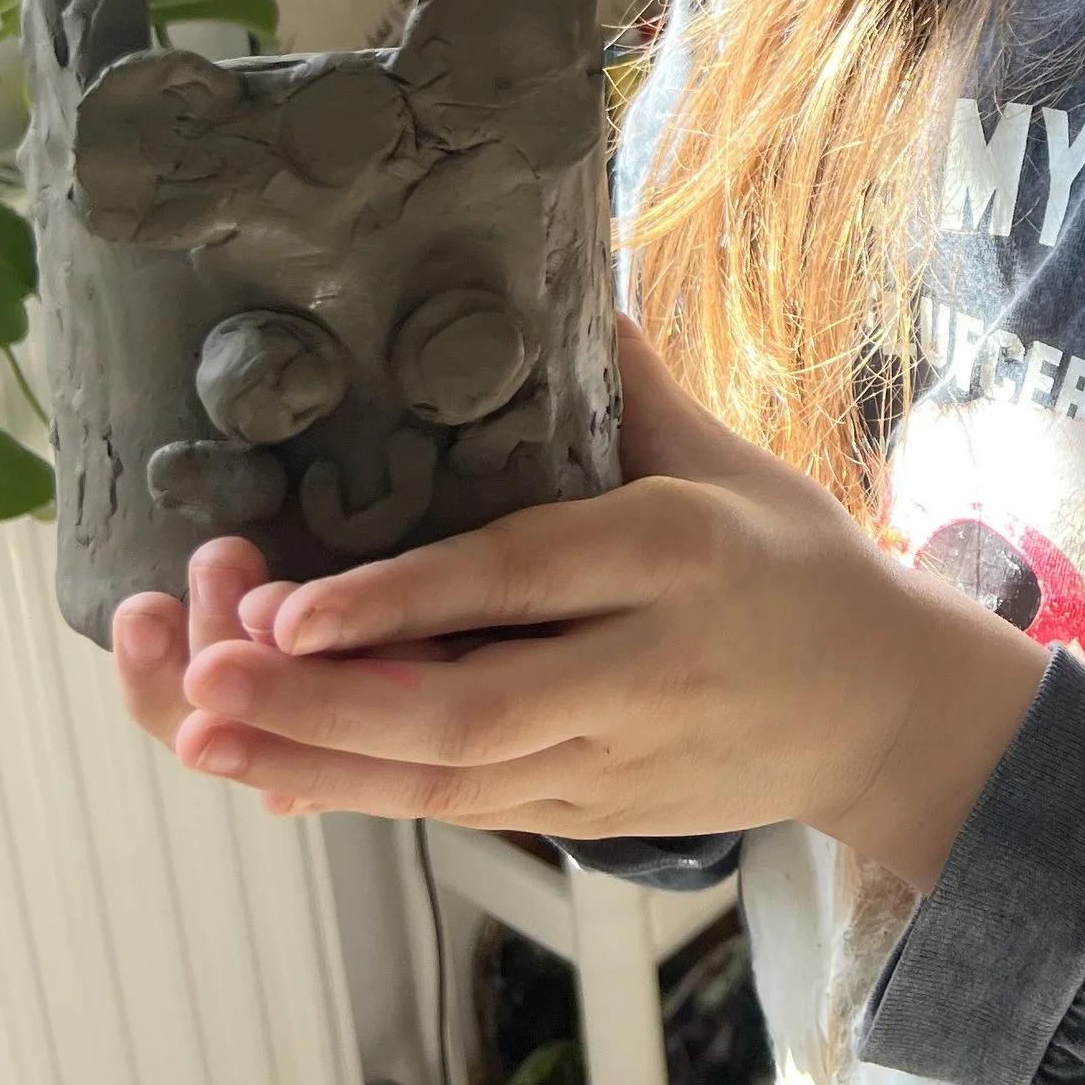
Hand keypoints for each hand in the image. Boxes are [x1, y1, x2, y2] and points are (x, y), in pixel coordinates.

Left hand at [112, 317, 1045, 888]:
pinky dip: (359, 793)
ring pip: (446, 780)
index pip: (522, 579)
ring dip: (314, 757)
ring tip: (197, 724)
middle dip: (321, 702)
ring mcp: (614, 761)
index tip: (289, 606)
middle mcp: (641, 671)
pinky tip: (269, 768)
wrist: (887, 713)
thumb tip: (560, 268)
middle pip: (466, 710)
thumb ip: (627, 380)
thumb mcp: (733, 456)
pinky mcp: (591, 815)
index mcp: (678, 558)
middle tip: (205, 673)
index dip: (399, 601)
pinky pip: (459, 811)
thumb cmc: (805, 570)